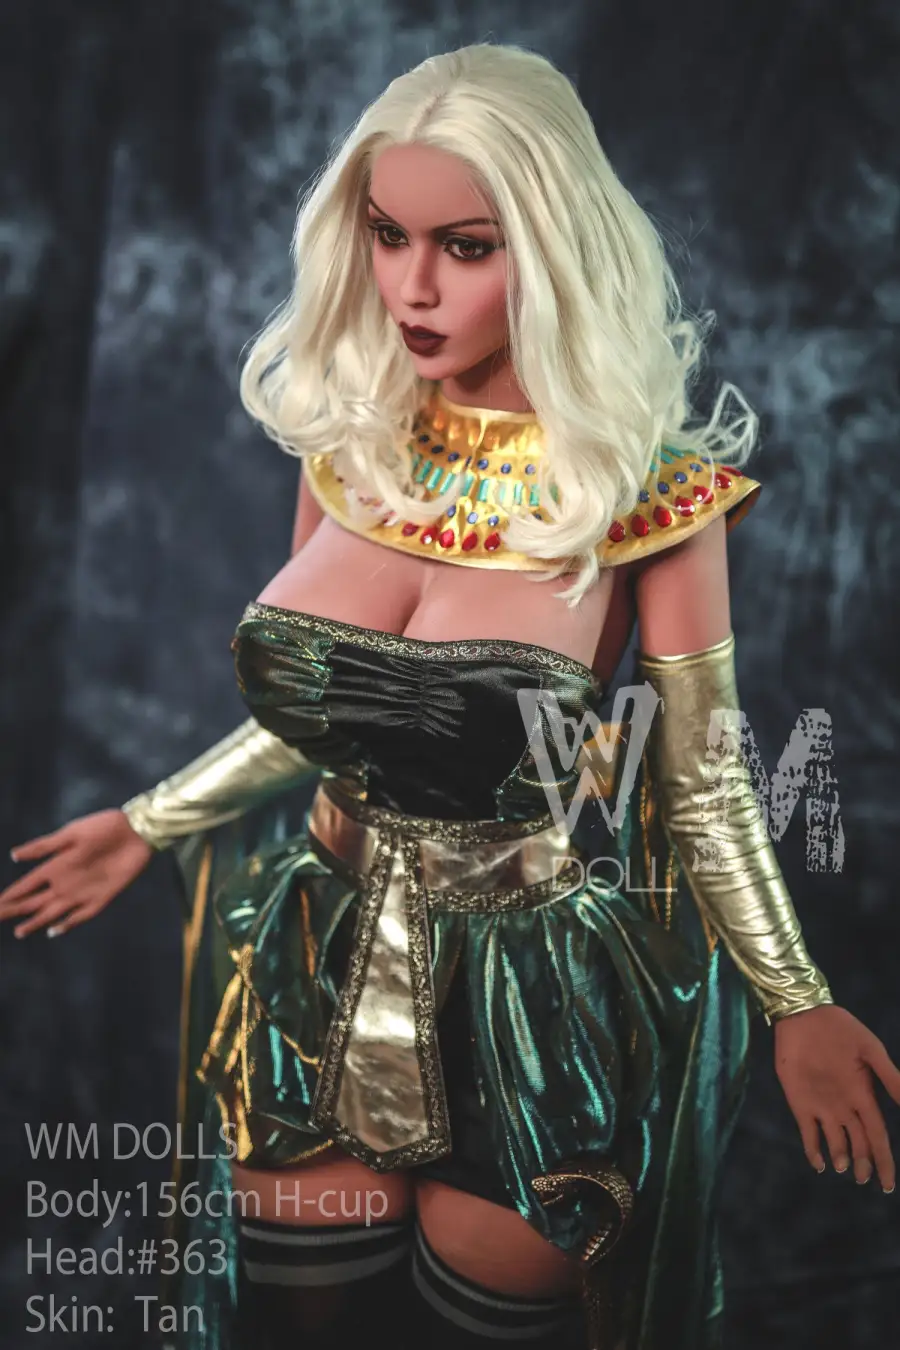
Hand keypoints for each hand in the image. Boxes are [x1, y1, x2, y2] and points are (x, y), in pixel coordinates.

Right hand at [0, 810, 154, 938]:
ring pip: (53, 911)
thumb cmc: (102, 826)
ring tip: (19, 932)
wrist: (135, 831)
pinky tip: (54, 931)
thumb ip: (44, 847)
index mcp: (56, 865)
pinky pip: (82, 915)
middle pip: (35, 901)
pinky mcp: (102, 897)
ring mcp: (83, 892)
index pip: (27, 884)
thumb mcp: (70, 833)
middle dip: (15, 911)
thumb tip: (14, 855)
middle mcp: (66, 881)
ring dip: (36, 921)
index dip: (11, 895)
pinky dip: (68, 923)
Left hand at [774, 1004, 899, 1192]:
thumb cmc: (841, 1029)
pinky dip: (813, 1150)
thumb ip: (890, 1077)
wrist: (804, 1015)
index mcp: (863, 1096)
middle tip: (862, 1180)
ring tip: (844, 1168)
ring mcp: (821, 1106)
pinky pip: (808, 1133)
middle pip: (858, 1143)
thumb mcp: (870, 1050)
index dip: (883, 1160)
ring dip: (841, 1157)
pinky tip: (819, 1164)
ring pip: (835, 1142)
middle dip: (863, 1164)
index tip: (889, 1184)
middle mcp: (844, 1106)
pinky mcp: (799, 1102)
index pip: (877, 1136)